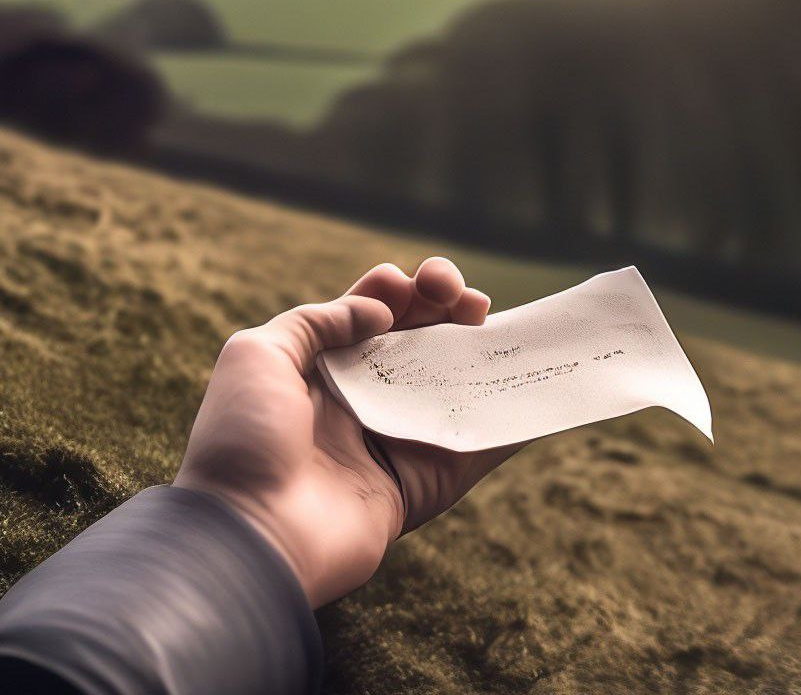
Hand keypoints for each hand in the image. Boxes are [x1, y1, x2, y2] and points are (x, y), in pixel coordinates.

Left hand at [174, 258, 520, 607]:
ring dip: (477, 346)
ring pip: (452, 382)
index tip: (404, 286)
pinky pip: (480, 444)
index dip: (395, 292)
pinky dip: (511, 418)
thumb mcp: (257, 355)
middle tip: (462, 296)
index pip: (371, 317)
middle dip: (442, 306)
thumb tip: (379, 311)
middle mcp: (363, 401)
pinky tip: (533, 381)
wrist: (251, 537)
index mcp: (321, 370)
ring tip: (488, 316)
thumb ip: (317, 320)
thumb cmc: (244, 441)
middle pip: (418, 341)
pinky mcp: (429, 481)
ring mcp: (398, 440)